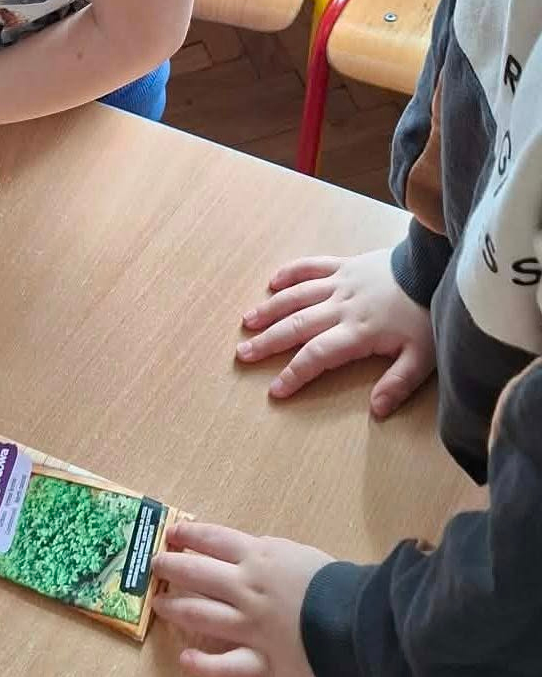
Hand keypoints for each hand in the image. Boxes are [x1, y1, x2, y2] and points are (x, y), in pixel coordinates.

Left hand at [153, 519, 331, 676]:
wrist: (365, 623)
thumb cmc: (341, 583)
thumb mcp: (302, 555)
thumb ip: (271, 555)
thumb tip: (248, 556)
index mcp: (259, 557)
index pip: (213, 539)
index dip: (188, 535)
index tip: (171, 534)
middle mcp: (246, 589)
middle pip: (196, 573)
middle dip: (170, 567)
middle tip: (155, 567)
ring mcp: (249, 627)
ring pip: (199, 615)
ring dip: (175, 608)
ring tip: (160, 605)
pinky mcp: (262, 663)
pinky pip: (224, 668)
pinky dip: (202, 666)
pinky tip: (185, 659)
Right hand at [237, 247, 435, 417]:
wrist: (434, 267)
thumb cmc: (427, 314)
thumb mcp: (422, 357)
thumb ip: (398, 383)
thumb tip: (376, 410)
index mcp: (357, 332)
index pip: (317, 356)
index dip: (294, 373)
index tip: (275, 390)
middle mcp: (340, 307)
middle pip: (297, 326)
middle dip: (268, 342)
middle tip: (243, 354)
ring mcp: (340, 283)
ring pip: (296, 297)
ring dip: (270, 310)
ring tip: (247, 322)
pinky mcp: (344, 265)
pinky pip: (311, 267)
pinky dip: (290, 273)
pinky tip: (273, 282)